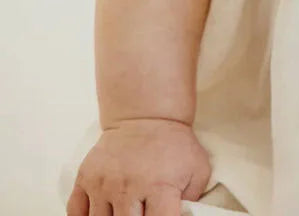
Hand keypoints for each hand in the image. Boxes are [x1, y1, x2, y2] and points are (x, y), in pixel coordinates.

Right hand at [66, 117, 211, 215]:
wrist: (146, 117)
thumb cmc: (174, 145)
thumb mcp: (197, 170)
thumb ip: (192, 200)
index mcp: (159, 187)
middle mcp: (127, 188)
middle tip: (142, 214)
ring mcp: (103, 184)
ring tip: (125, 211)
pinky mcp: (85, 179)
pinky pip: (76, 213)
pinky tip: (102, 214)